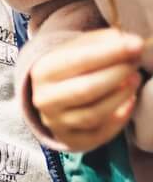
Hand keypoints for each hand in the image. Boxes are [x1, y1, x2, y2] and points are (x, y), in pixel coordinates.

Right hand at [31, 28, 145, 151]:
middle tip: (136, 63)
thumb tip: (130, 44)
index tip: (137, 44)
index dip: (111, 53)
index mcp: (43, 71)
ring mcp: (56, 122)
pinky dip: (119, 118)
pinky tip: (129, 102)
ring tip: (135, 79)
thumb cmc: (72, 68)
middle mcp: (45, 99)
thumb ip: (104, 42)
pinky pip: (100, 134)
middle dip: (118, 74)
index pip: (78, 61)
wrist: (52, 97)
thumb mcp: (80, 48)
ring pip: (93, 114)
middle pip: (86, 89)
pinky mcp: (71, 139)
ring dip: (121, 96)